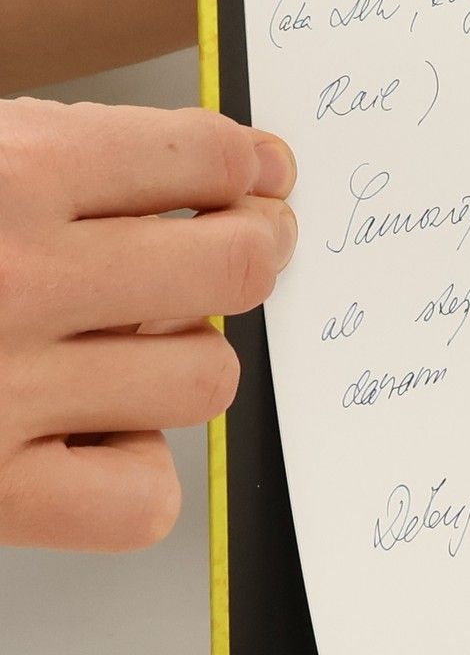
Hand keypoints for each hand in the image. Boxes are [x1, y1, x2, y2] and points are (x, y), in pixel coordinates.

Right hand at [0, 100, 297, 551]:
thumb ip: (77, 162)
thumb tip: (242, 172)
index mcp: (6, 169)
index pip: (203, 155)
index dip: (248, 168)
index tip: (260, 176)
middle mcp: (14, 276)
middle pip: (235, 265)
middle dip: (255, 252)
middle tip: (247, 248)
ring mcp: (1, 392)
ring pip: (206, 380)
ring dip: (184, 364)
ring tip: (122, 348)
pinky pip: (144, 499)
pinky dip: (133, 476)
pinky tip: (88, 437)